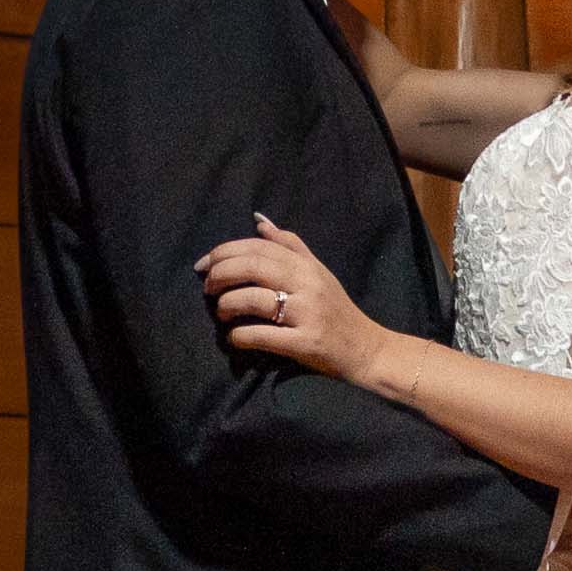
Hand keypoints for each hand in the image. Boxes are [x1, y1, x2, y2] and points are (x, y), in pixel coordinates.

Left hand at [198, 212, 380, 380]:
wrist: (366, 350)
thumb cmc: (337, 310)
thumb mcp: (318, 271)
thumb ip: (290, 245)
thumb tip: (258, 221)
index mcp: (306, 266)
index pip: (259, 247)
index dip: (225, 251)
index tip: (205, 264)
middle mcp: (308, 285)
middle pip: (254, 267)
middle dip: (221, 274)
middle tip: (207, 287)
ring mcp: (307, 314)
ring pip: (254, 299)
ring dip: (227, 304)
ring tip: (220, 312)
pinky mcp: (305, 344)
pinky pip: (262, 335)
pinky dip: (239, 336)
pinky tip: (234, 337)